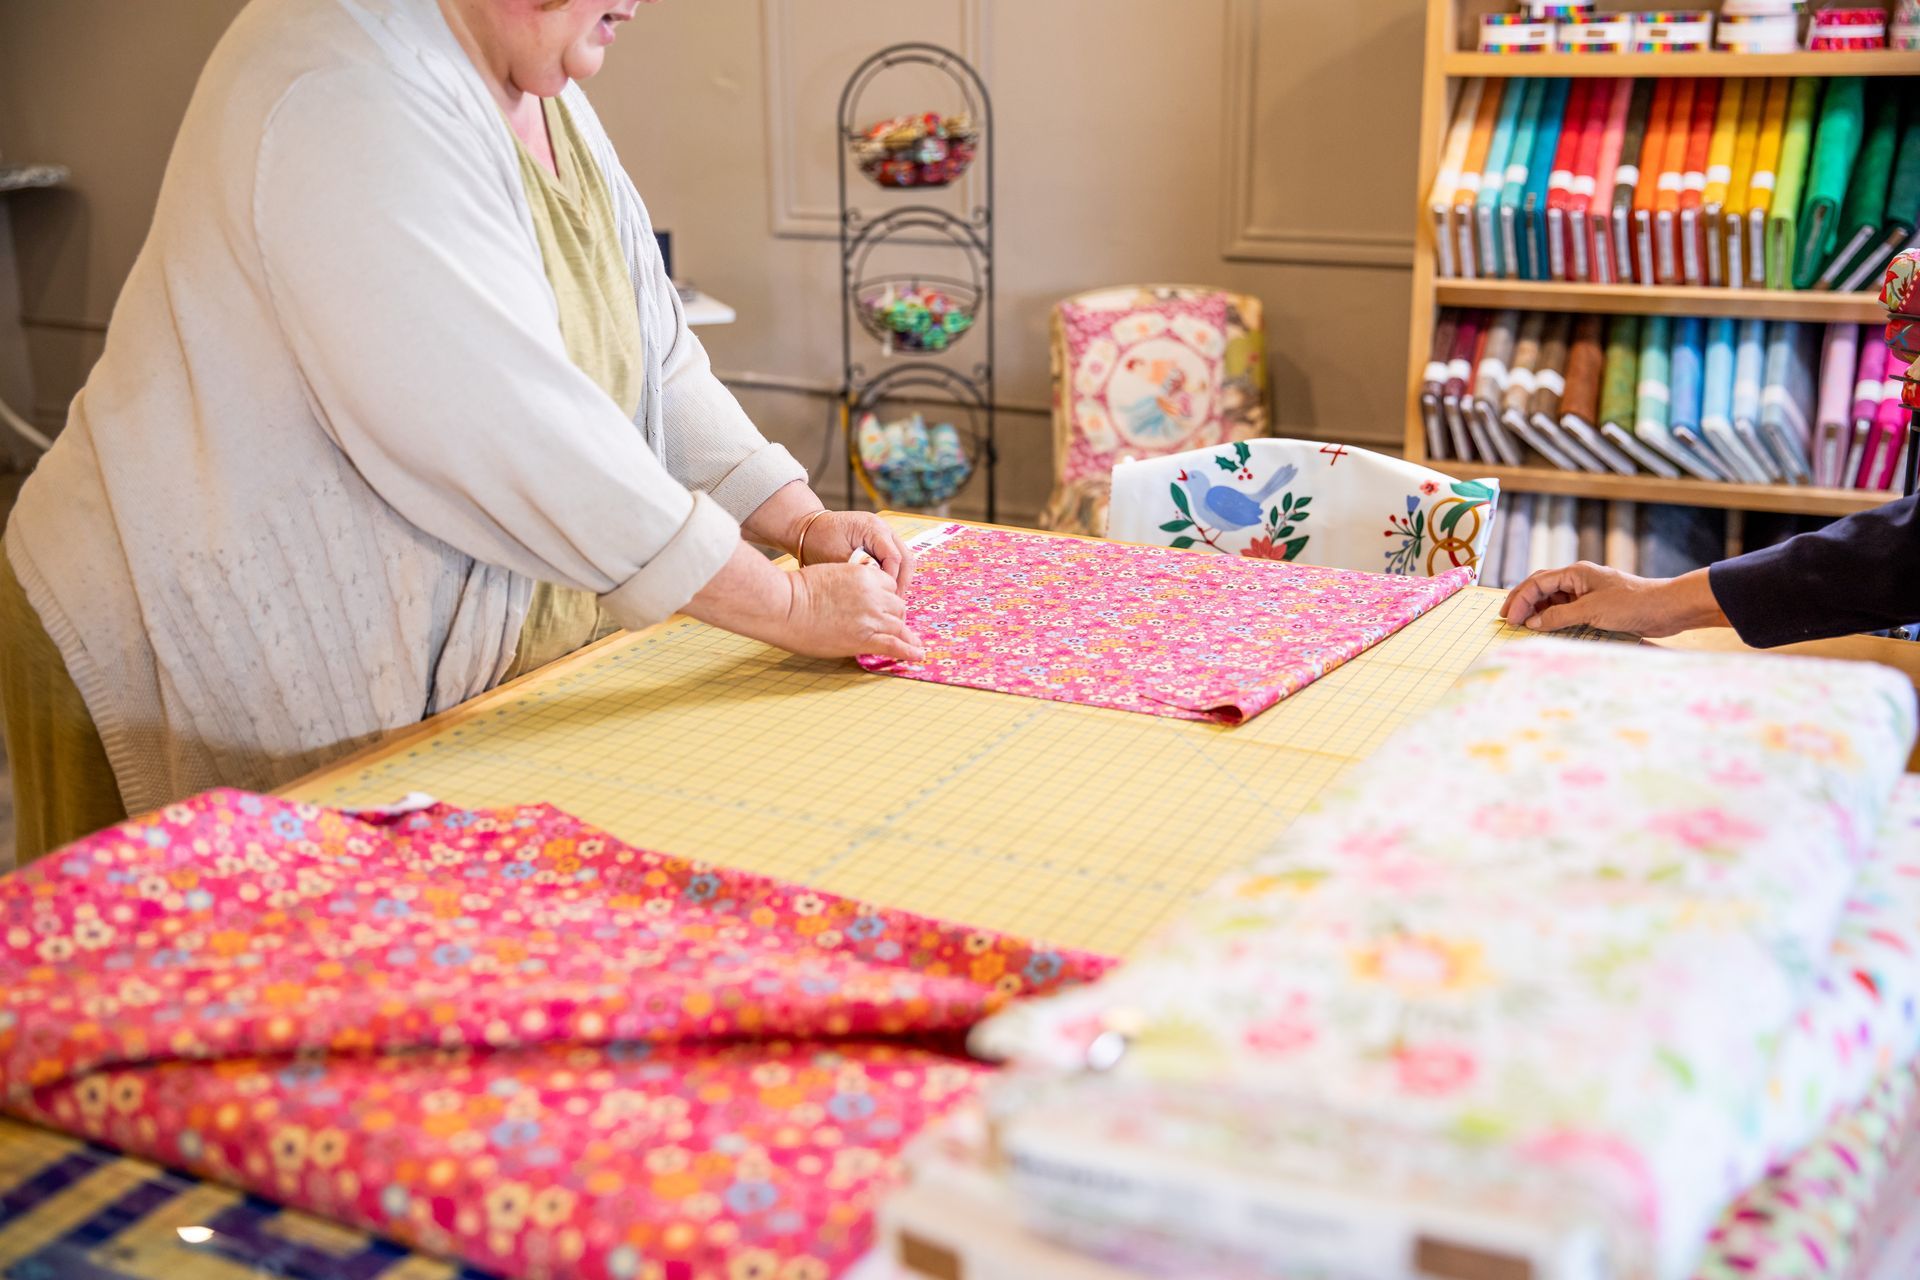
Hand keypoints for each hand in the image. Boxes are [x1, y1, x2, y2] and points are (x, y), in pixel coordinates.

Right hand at [783, 562, 924, 662]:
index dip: (885, 597)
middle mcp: (873, 594)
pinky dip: (909, 651)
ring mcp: (871, 617)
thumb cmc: (797, 590)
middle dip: (893, 615)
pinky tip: (919, 655)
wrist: (786, 605)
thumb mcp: (831, 574)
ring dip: (902, 633)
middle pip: (897, 606)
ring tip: (913, 643)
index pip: (889, 586)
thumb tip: (853, 597)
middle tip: (892, 625)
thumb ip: (849, 584)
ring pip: (898, 625)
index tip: (882, 605)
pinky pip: (896, 645)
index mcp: (865, 575)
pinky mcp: (865, 638)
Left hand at [800, 511, 915, 592]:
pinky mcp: (879, 541)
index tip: (885, 598)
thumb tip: (877, 587)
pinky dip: (892, 573)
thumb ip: (859, 571)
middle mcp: (883, 528)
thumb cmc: (819, 541)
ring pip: (903, 559)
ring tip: (890, 598)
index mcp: (874, 528)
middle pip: (906, 558)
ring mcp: (884, 533)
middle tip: (894, 602)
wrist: (808, 528)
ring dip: (899, 578)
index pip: (894, 558)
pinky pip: (893, 558)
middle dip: (902, 582)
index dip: (892, 580)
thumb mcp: (837, 558)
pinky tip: (884, 588)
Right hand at [1502, 563, 1727, 636]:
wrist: (1668, 608)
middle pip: (1541, 587)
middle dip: (1523, 602)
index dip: (1520, 601)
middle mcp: (1579, 580)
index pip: (1537, 583)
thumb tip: (1532, 623)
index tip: (1510, 619)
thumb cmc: (1633, 604)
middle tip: (1508, 619)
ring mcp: (1587, 592)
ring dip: (1537, 610)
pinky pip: (1567, 609)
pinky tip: (1547, 628)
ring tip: (1524, 625)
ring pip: (1553, 598)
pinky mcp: (1597, 606)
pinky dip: (1553, 618)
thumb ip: (1558, 616)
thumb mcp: (1591, 611)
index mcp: (1575, 573)